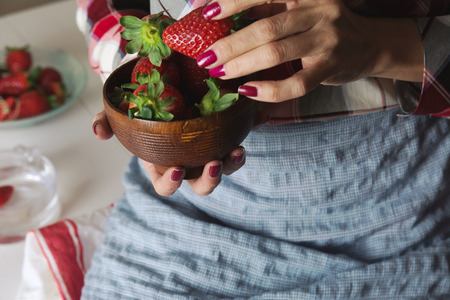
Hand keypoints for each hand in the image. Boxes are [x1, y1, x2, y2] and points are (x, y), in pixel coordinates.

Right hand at [92, 110, 245, 195]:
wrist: (166, 78)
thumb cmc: (141, 99)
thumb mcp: (122, 108)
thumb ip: (107, 120)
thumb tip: (98, 133)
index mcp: (161, 163)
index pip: (165, 185)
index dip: (171, 184)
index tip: (178, 168)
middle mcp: (186, 161)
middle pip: (198, 186)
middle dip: (207, 181)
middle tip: (212, 163)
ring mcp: (205, 151)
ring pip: (221, 172)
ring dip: (228, 167)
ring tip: (234, 152)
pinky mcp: (221, 138)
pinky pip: (233, 153)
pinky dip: (238, 153)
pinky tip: (240, 143)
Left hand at [199, 0, 423, 102]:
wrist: (371, 43)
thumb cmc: (324, 26)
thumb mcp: (299, 9)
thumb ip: (268, 10)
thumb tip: (221, 15)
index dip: (233, 2)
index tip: (206, 13)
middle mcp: (318, 10)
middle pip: (266, 27)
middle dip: (230, 44)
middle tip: (206, 58)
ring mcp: (326, 40)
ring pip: (277, 53)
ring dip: (243, 65)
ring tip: (220, 72)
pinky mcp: (331, 67)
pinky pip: (297, 84)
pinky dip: (269, 90)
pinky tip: (249, 91)